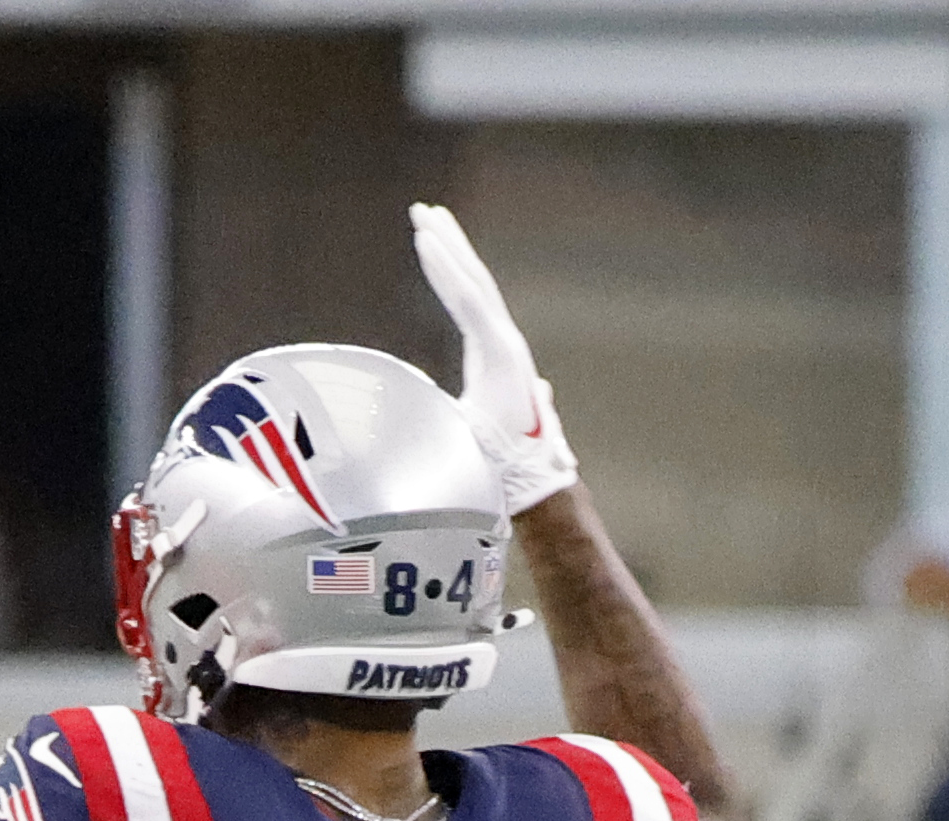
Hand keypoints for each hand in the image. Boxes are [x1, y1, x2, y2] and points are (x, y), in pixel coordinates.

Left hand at [408, 203, 578, 516]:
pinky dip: (451, 275)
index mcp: (490, 354)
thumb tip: (467, 390)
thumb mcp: (462, 424)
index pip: (466, 300)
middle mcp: (499, 341)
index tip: (429, 238)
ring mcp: (504, 345)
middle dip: (449, 243)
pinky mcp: (502, 353)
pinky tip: (433, 249)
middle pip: (472, 280)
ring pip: (473, 284)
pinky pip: (471, 304)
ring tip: (425, 218)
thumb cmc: (496, 461)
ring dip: (448, 249)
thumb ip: (459, 401)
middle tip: (424, 210)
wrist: (524, 482)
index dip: (448, 267)